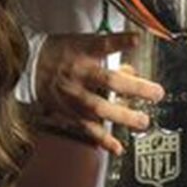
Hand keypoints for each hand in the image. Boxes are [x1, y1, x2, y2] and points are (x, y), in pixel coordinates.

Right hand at [34, 32, 163, 154]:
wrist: (32, 65)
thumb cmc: (61, 52)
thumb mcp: (83, 44)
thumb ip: (110, 58)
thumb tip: (132, 71)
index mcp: (82, 51)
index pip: (103, 43)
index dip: (121, 41)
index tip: (137, 40)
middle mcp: (79, 72)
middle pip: (108, 80)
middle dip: (134, 88)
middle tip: (155, 93)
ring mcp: (74, 94)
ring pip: (100, 108)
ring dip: (123, 116)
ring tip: (142, 122)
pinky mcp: (69, 111)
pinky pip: (87, 128)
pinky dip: (103, 139)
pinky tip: (117, 147)